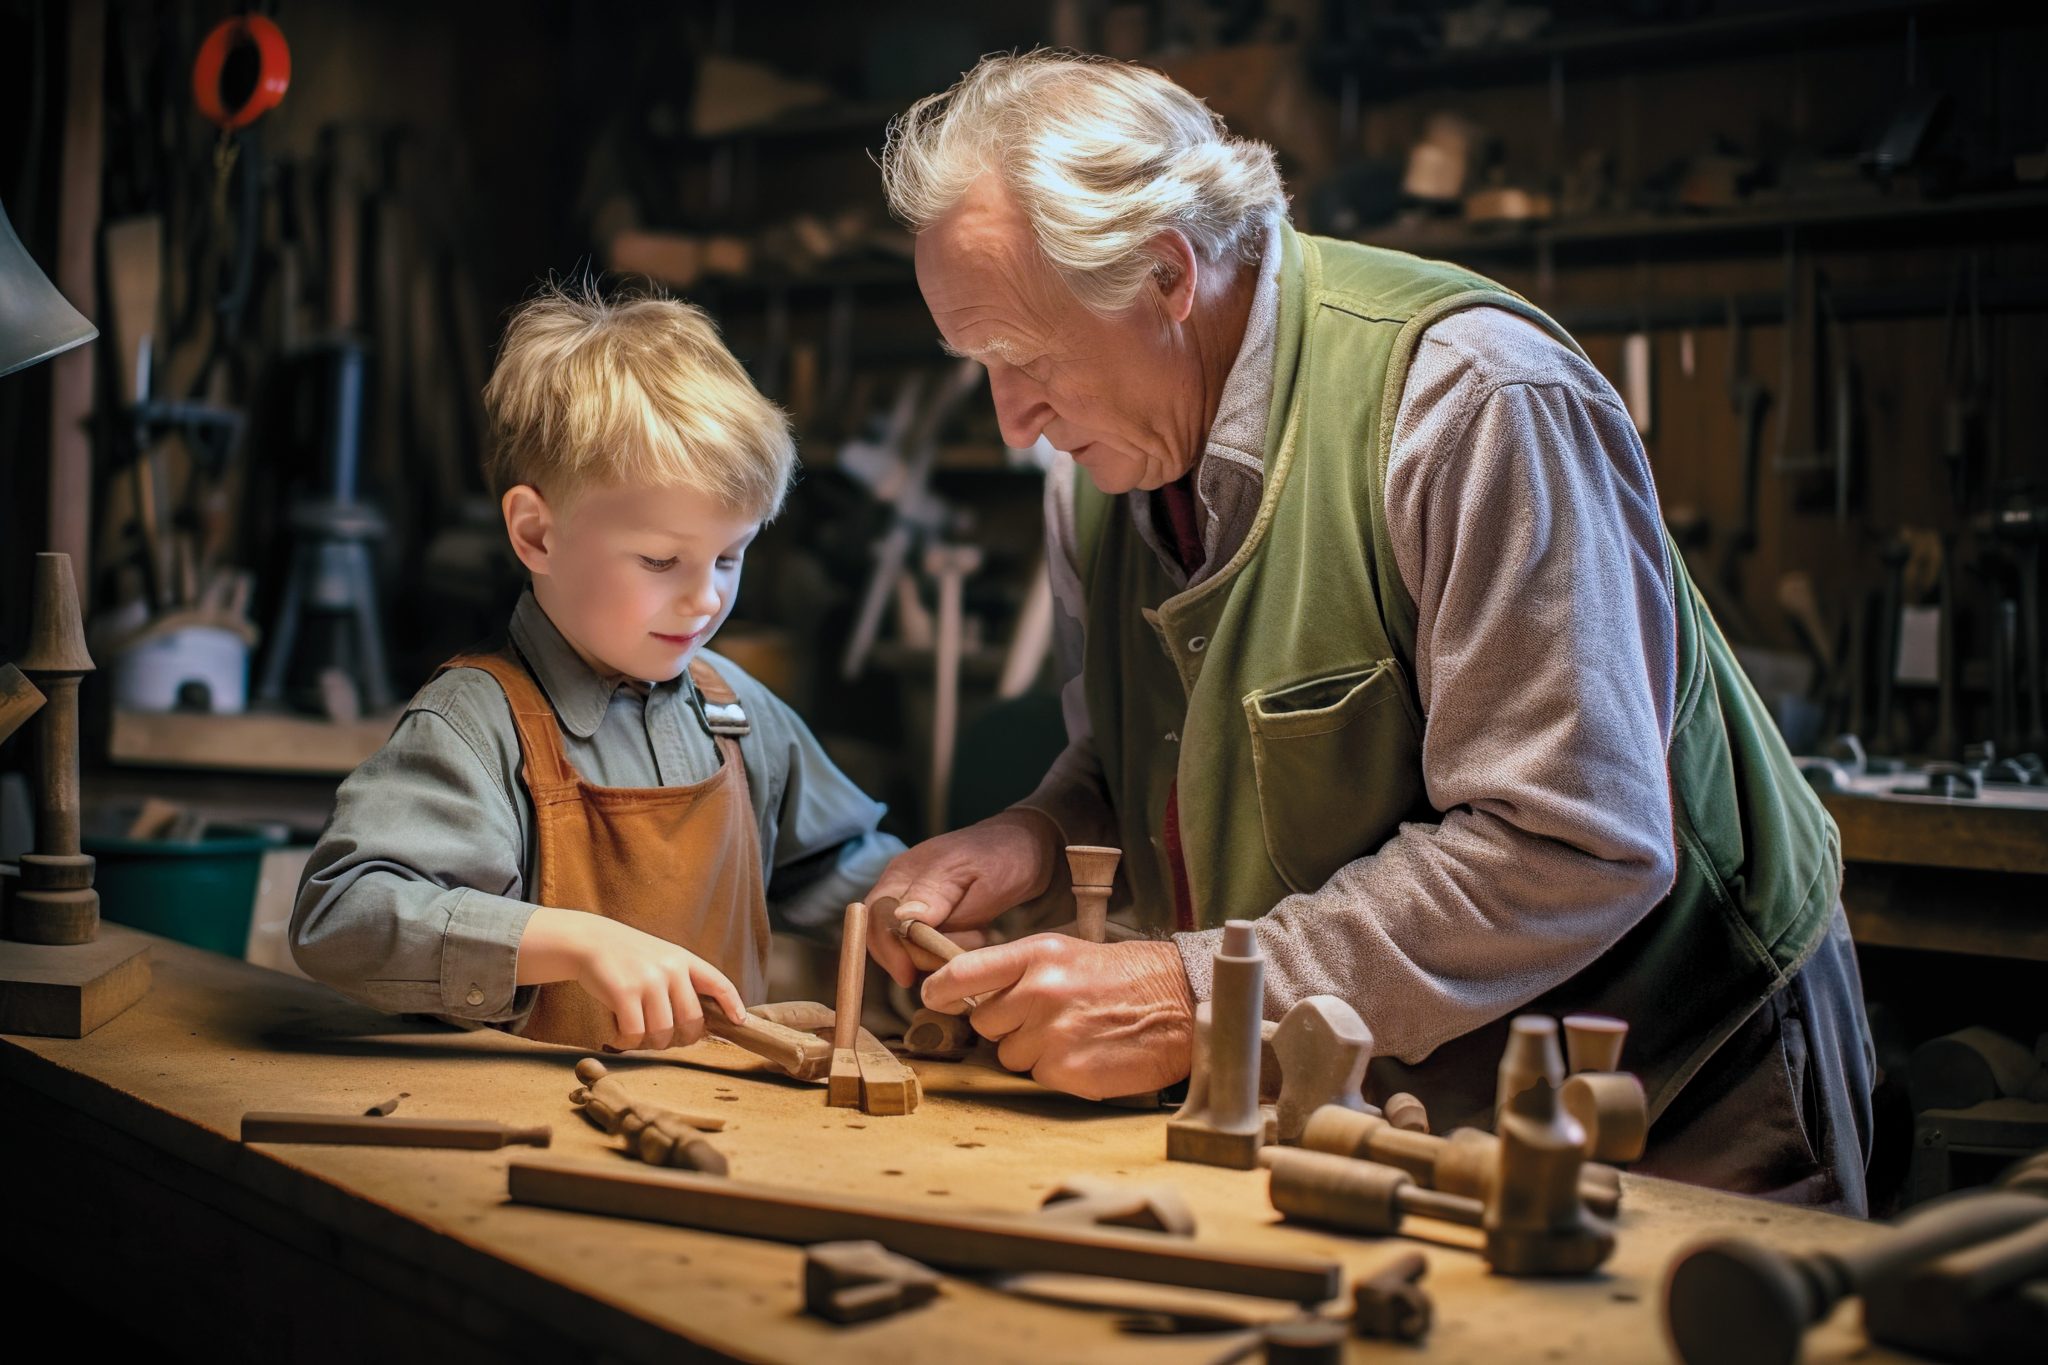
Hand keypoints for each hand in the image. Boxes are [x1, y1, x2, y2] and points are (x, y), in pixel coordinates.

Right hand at [518, 907, 744, 1052]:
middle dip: (681, 1039)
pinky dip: (628, 1042)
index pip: (719, 983)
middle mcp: (671, 969)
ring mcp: (648, 980)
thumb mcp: (662, 958)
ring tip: (638, 1034)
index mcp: (684, 959)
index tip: (738, 1022)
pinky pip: (635, 1034)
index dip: (732, 1005)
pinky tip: (620, 1035)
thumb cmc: (628, 957)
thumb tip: (699, 1024)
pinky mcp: (624, 992)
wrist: (589, 941)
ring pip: (662, 1033)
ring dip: (650, 1043)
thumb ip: (681, 982)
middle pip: (691, 1022)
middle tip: (665, 1039)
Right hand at [863, 808, 1060, 986]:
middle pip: (883, 936)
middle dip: (917, 955)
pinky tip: (973, 935)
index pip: (878, 918)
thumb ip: (940, 897)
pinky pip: (922, 943)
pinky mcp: (929, 913)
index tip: (909, 975)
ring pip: (904, 944)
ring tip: (976, 935)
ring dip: (935, 953)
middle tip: (958, 951)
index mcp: (906, 872)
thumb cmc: (1009, 857)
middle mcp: (900, 886)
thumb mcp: (982, 876)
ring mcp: (912, 899)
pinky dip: (943, 949)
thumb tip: (901, 919)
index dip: (889, 951)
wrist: (1028, 846)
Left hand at [922, 935, 1194, 1099]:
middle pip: (984, 1022)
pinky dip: (1058, 1071)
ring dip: (1032, 1051)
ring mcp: (1052, 1034)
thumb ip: (1018, 971)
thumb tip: (970, 994)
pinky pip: (1038, 1077)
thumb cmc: (1126, 977)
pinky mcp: (1067, 1071)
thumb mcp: (1068, 953)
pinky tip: (1087, 1054)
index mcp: (1037, 955)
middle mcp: (1038, 992)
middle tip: (1046, 1018)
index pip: (962, 975)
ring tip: (1073, 1034)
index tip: (934, 998)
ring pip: (1008, 1055)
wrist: (1183, 1004)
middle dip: (1007, 1026)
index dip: (939, 990)